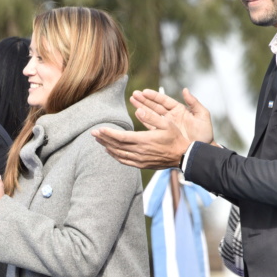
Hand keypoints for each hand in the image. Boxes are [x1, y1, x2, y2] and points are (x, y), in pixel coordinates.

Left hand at [92, 88, 212, 169]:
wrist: (183, 156)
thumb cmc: (176, 137)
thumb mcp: (167, 123)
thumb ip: (152, 117)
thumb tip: (138, 111)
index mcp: (144, 140)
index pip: (121, 137)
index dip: (109, 133)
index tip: (99, 129)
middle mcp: (140, 152)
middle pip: (116, 146)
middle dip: (104, 139)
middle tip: (93, 133)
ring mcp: (140, 160)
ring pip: (118, 154)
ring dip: (107, 147)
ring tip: (98, 140)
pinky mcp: (141, 164)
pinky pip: (124, 161)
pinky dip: (115, 156)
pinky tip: (109, 151)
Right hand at [133, 88, 213, 144]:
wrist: (201, 150)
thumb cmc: (204, 133)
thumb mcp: (202, 116)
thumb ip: (194, 103)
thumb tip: (185, 90)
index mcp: (179, 110)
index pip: (164, 100)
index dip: (154, 96)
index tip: (144, 92)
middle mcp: (170, 116)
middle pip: (155, 106)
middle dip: (144, 100)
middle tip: (134, 94)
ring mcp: (166, 125)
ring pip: (151, 114)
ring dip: (142, 107)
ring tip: (132, 100)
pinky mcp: (163, 134)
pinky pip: (151, 125)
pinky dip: (144, 120)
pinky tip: (137, 114)